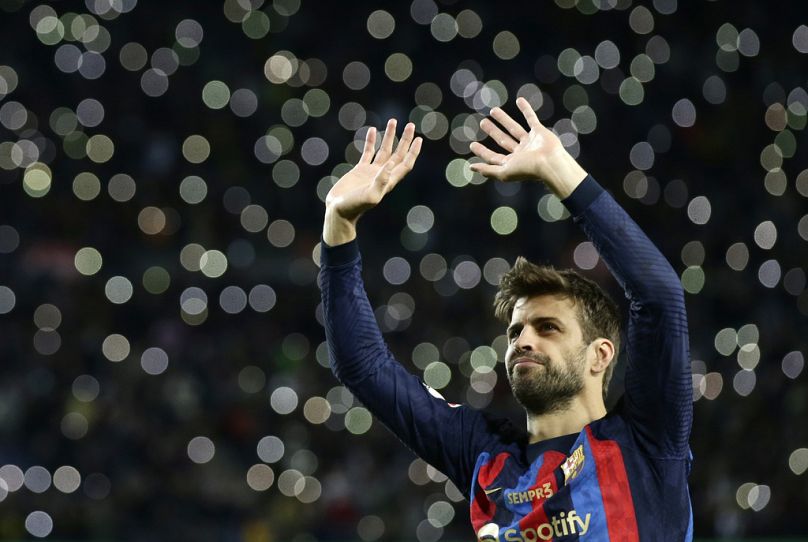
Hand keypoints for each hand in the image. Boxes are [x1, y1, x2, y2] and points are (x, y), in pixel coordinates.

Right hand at [323, 120, 421, 244]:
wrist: (338, 212)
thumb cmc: (354, 207)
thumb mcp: (370, 196)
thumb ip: (381, 181)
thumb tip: (391, 164)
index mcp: (389, 181)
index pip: (405, 163)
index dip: (413, 152)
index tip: (419, 138)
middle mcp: (383, 175)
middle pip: (398, 154)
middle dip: (405, 140)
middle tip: (411, 125)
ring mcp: (371, 172)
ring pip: (384, 150)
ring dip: (389, 137)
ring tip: (393, 121)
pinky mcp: (360, 170)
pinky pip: (368, 152)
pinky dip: (371, 141)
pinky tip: (372, 130)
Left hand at [469, 97, 586, 197]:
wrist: (550, 163)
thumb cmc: (527, 170)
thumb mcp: (504, 172)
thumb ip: (488, 170)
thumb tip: (471, 167)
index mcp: (513, 163)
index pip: (494, 157)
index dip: (483, 152)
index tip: (472, 145)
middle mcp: (521, 153)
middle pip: (503, 140)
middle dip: (493, 132)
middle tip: (483, 122)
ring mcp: (531, 142)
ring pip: (514, 128)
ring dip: (504, 119)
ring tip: (493, 110)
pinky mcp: (540, 132)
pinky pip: (531, 118)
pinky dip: (526, 109)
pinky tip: (519, 100)